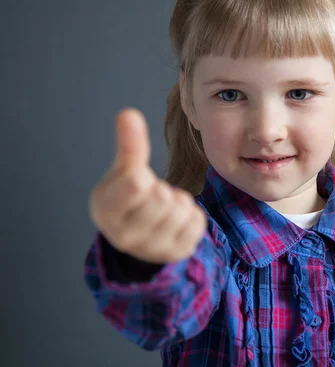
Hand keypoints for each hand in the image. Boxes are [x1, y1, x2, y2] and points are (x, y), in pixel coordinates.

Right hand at [89, 108, 206, 263]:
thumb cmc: (127, 195)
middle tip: (152, 195)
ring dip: (178, 201)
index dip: (142, 176)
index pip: (135, 184)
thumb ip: (128, 144)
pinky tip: (177, 219)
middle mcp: (125, 236)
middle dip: (161, 189)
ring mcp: (152, 249)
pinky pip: (198, 222)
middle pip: (162, 197)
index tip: (138, 181)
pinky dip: (192, 215)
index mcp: (106, 211)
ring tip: (164, 206)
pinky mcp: (177, 253)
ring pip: (182, 208)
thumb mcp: (123, 170)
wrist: (137, 234)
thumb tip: (128, 113)